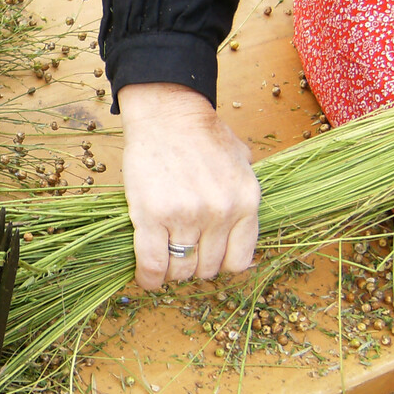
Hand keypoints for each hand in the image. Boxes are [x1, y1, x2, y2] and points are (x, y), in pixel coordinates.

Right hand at [118, 83, 259, 288]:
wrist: (168, 114)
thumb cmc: (202, 134)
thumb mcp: (242, 163)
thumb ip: (245, 195)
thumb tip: (242, 224)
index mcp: (246, 203)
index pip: (238, 261)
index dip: (220, 266)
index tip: (207, 260)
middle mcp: (220, 214)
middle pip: (207, 268)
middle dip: (193, 268)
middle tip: (181, 257)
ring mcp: (187, 216)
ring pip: (181, 269)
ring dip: (171, 272)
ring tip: (163, 262)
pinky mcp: (152, 216)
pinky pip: (153, 264)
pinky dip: (149, 278)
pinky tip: (147, 279)